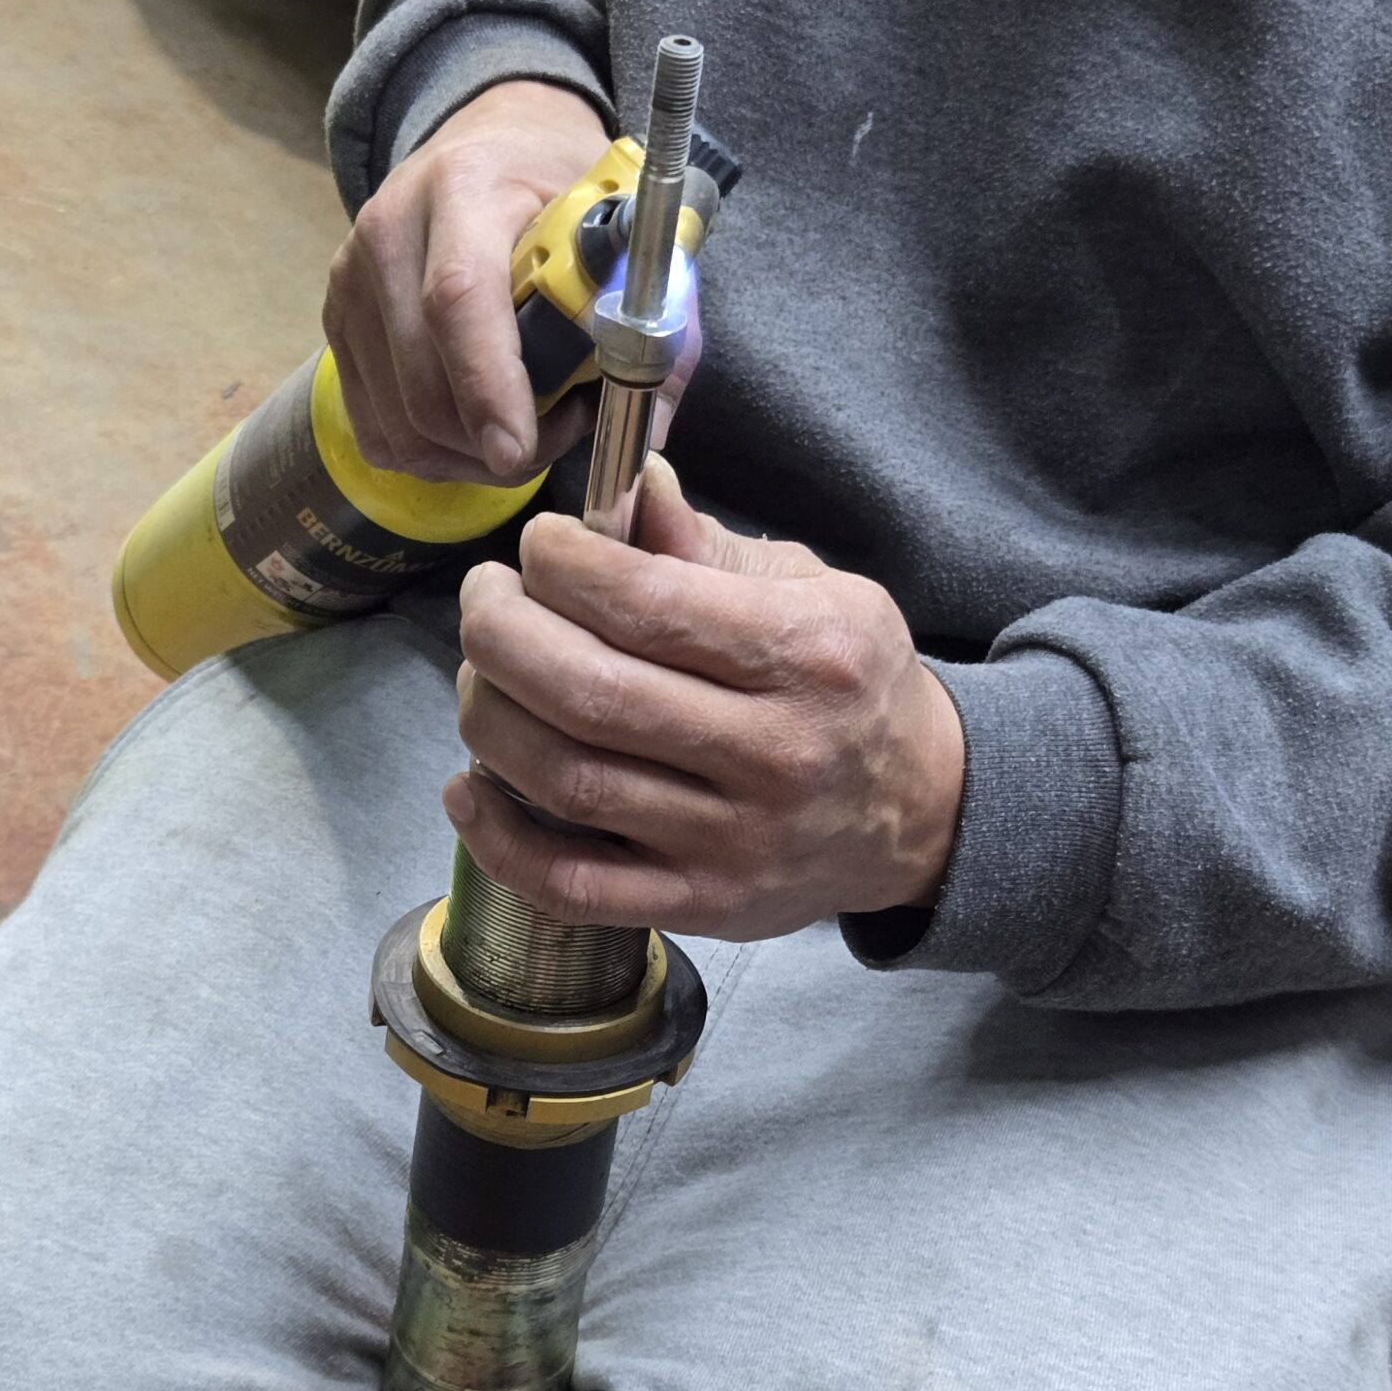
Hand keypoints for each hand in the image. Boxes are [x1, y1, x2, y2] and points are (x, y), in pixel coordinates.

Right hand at [323, 80, 611, 483]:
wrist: (487, 145)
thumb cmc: (558, 186)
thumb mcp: (620, 221)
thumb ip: (649, 312)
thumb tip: (650, 424)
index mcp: (463, 189)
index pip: (457, 299)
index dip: (487, 385)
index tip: (519, 449)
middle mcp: (388, 233)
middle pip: (422, 384)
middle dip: (495, 443)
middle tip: (564, 430)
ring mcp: (350, 283)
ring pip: (398, 424)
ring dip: (468, 458)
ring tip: (526, 425)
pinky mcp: (338, 325)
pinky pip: (379, 431)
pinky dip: (434, 455)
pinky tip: (477, 430)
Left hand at [447, 457, 966, 939]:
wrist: (923, 809)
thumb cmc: (849, 683)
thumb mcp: (815, 590)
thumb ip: (709, 547)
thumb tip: (631, 484)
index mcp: (806, 657)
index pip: (650, 605)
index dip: (563, 566)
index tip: (537, 545)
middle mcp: (774, 754)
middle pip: (591, 693)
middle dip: (502, 633)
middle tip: (484, 601)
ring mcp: (733, 842)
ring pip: (568, 781)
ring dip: (489, 719)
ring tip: (480, 675)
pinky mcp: (702, 906)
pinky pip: (571, 887)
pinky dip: (499, 840)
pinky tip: (468, 788)